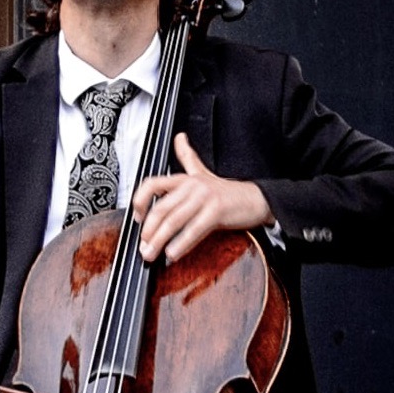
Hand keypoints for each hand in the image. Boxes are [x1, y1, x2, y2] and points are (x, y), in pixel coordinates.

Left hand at [131, 134, 272, 263]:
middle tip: (143, 247)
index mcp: (185, 178)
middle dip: (149, 231)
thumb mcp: (203, 172)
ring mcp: (204, 198)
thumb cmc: (227, 191)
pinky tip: (173, 253)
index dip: (140, 200)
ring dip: (160, 240)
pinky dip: (181, 244)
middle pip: (161, 209)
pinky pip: (193, 230)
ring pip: (174, 221)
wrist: (256, 199)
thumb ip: (188, 156)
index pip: (153, 184)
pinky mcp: (216, 211)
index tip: (137, 218)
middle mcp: (192, 185)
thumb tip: (179, 138)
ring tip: (152, 253)